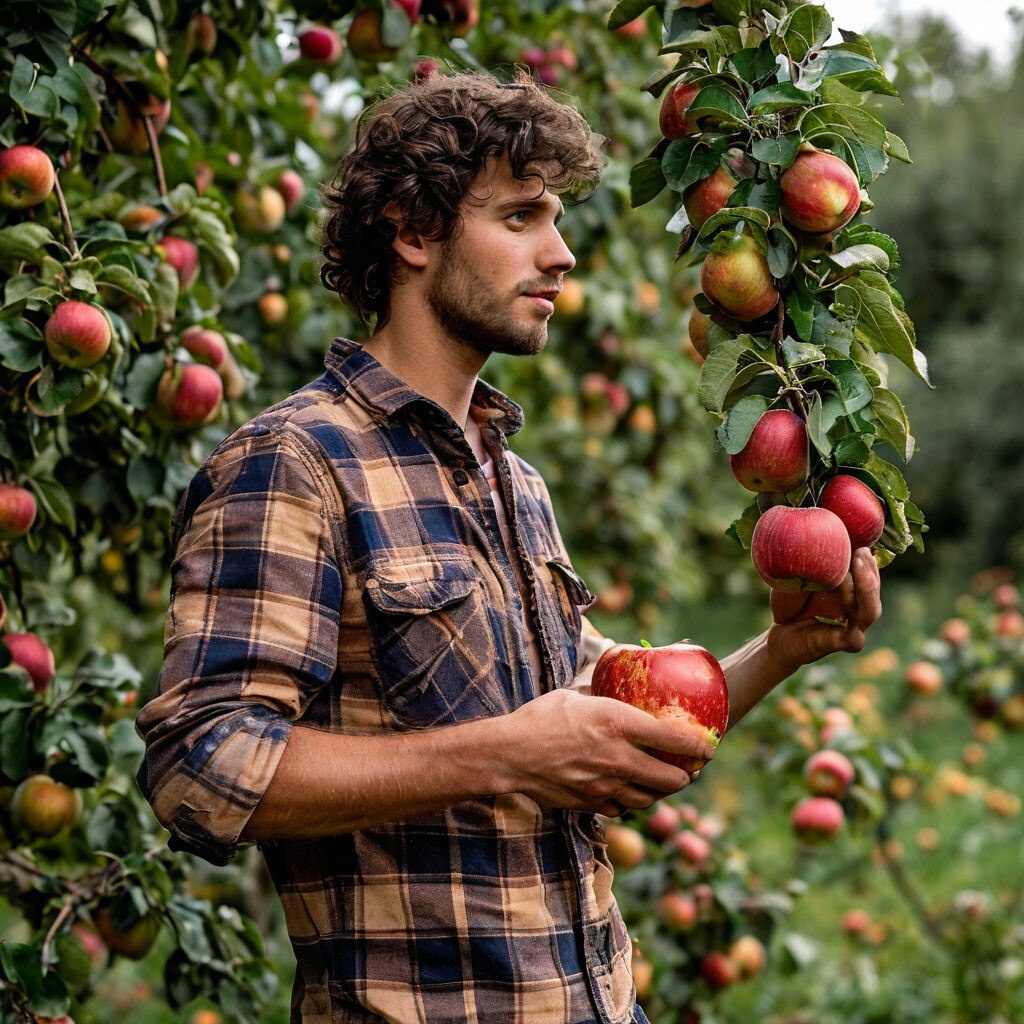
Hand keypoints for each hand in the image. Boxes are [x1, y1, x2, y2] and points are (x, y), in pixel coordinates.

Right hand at [497, 688, 717, 817]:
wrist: (508, 754)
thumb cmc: (540, 717)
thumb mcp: (575, 695)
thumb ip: (601, 695)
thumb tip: (615, 680)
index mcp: (617, 723)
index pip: (673, 738)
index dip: (699, 745)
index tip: (710, 746)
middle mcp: (617, 758)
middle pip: (671, 779)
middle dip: (687, 776)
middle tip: (690, 770)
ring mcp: (605, 786)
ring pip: (651, 799)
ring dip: (661, 792)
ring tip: (664, 782)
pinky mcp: (591, 804)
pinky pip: (623, 809)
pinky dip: (631, 801)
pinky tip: (629, 791)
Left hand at [766, 547, 881, 671]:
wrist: (778, 633)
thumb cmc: (790, 601)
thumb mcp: (798, 576)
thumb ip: (810, 558)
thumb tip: (808, 520)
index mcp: (852, 589)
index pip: (868, 571)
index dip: (867, 557)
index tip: (861, 539)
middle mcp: (857, 607)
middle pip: (873, 588)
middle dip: (870, 569)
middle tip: (861, 550)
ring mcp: (853, 627)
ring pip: (869, 610)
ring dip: (867, 590)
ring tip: (858, 568)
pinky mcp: (840, 644)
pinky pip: (854, 638)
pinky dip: (853, 631)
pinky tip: (852, 624)